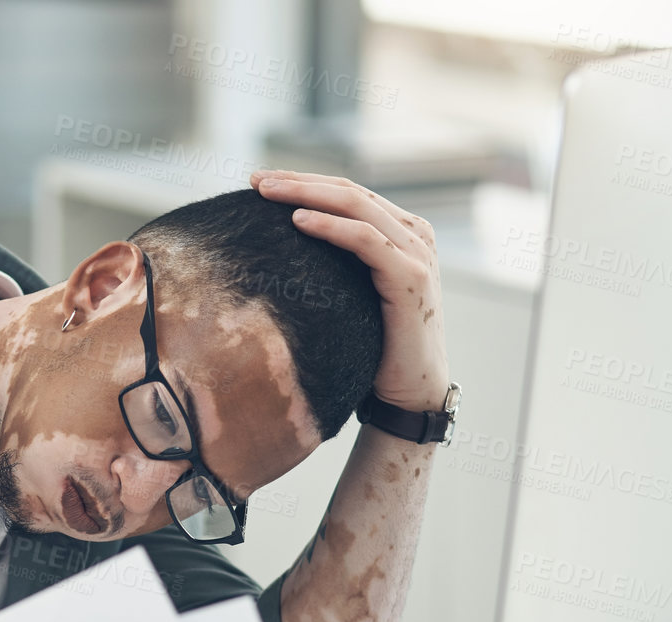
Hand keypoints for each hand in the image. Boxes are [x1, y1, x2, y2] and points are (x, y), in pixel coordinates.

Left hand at [250, 169, 449, 412]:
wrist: (410, 393)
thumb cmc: (376, 348)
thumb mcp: (354, 295)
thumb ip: (338, 265)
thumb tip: (284, 250)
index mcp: (403, 233)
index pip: (349, 193)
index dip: (305, 182)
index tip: (260, 181)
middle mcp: (415, 235)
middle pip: (350, 192)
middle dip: (299, 181)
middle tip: (255, 179)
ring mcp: (416, 253)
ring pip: (356, 206)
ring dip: (307, 194)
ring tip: (266, 192)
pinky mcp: (411, 277)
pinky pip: (366, 239)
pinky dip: (331, 227)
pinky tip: (298, 221)